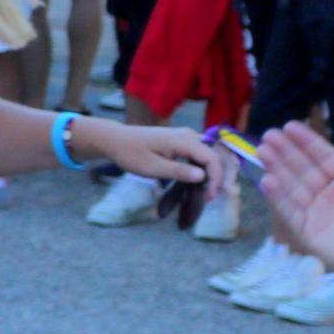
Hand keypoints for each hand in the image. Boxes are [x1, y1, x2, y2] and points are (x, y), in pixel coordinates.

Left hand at [81, 121, 212, 190]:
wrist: (116, 140)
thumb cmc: (131, 153)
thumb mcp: (152, 167)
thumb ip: (178, 171)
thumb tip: (202, 176)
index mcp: (184, 140)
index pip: (212, 159)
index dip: (216, 179)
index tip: (208, 197)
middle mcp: (189, 135)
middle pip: (214, 156)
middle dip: (217, 177)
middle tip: (207, 198)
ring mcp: (186, 137)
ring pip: (209, 155)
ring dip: (211, 173)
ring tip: (204, 193)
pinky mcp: (182, 141)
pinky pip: (200, 154)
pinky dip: (203, 168)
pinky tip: (197, 183)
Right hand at [259, 122, 333, 277]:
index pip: (324, 157)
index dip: (307, 142)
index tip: (289, 126)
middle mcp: (329, 194)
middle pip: (304, 168)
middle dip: (286, 152)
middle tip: (268, 135)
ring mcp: (316, 212)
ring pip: (292, 185)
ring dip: (277, 168)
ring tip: (262, 151)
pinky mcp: (305, 230)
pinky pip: (288, 210)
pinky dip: (277, 195)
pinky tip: (267, 179)